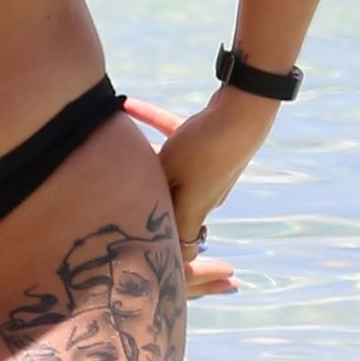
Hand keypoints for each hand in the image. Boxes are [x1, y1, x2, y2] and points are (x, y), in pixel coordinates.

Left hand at [122, 90, 273, 298]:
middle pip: (171, 206)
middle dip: (147, 203)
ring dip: (148, 160)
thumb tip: (127, 208)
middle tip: (117, 196)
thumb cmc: (201, 151)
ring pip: (171, 169)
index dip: (167, 256)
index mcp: (194, 212)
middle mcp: (206, 197)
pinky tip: (129, 104)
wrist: (242, 114)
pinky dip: (153, 123)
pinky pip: (175, 136)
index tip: (138, 253)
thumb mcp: (168, 176)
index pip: (182, 248)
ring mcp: (211, 172)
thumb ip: (149, 196)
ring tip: (118, 148)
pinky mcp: (211, 144)